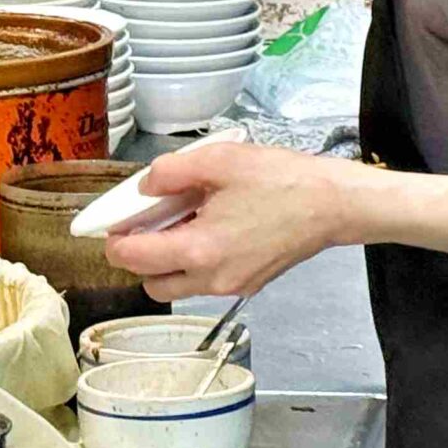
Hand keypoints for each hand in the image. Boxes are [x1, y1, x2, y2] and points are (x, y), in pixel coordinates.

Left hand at [104, 144, 357, 301]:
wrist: (333, 203)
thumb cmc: (283, 181)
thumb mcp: (219, 160)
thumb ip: (170, 172)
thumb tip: (145, 186)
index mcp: (198, 250)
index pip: (132, 258)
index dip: (115, 239)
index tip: (117, 222)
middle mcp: (212, 278)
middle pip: (151, 283)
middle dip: (140, 257)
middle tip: (147, 224)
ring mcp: (232, 285)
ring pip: (178, 287)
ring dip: (167, 263)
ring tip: (182, 222)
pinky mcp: (248, 283)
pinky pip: (205, 281)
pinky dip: (195, 261)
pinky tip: (210, 226)